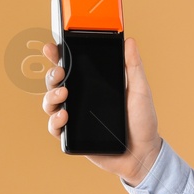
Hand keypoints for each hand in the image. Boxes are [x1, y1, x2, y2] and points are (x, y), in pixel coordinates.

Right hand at [41, 35, 163, 185]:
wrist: (143, 153)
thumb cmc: (143, 121)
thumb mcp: (140, 90)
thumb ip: (133, 66)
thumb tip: (130, 41)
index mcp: (93, 85)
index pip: (71, 66)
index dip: (58, 55)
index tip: (52, 47)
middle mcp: (80, 99)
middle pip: (55, 82)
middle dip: (52, 74)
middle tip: (60, 71)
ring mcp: (75, 118)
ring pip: (50, 103)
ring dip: (51, 96)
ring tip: (63, 93)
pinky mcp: (73, 137)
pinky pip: (55, 128)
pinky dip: (54, 120)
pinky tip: (65, 115)